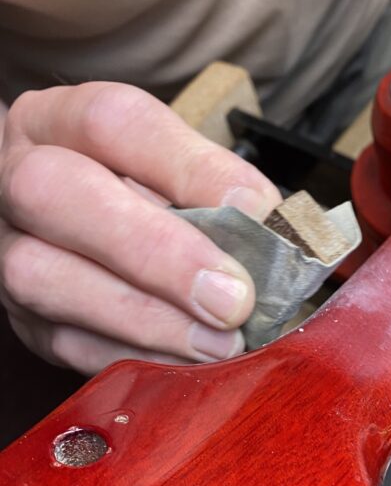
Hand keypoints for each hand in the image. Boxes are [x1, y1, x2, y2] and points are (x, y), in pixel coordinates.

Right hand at [0, 82, 280, 373]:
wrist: (68, 233)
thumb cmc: (132, 195)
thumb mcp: (167, 171)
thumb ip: (210, 188)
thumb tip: (269, 226)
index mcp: (60, 122)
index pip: (113, 123)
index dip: (189, 168)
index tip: (257, 210)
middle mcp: (19, 179)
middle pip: (56, 193)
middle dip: (157, 251)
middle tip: (233, 298)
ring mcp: (8, 252)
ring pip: (44, 278)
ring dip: (147, 318)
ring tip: (220, 341)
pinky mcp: (24, 322)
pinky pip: (66, 344)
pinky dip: (134, 357)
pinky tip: (186, 363)